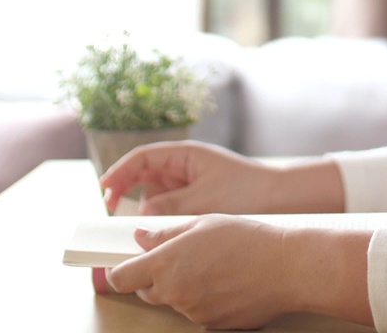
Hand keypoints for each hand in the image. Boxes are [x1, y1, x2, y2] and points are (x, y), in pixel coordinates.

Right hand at [99, 141, 275, 215]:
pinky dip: (160, 217)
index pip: (143, 158)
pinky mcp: (197, 201)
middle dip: (125, 190)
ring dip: (143, 207)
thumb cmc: (247, 191)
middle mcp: (185, 167)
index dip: (120, 171)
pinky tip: (156, 231)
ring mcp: (190, 183)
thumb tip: (141, 212)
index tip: (104, 188)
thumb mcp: (204, 199)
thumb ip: (170, 204)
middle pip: (144, 175)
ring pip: (155, 194)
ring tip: (134, 224)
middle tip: (110, 210)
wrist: (282, 200)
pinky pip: (169, 207)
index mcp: (186, 155)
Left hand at [106, 215, 375, 328]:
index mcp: (166, 263)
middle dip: (156, 276)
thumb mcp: (203, 222)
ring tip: (213, 266)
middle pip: (147, 291)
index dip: (121, 271)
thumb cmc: (249, 239)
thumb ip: (166, 232)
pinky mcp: (211, 325)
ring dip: (184, 287)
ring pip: (174, 300)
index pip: (122, 277)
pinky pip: (196, 311)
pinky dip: (204, 299)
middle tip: (181, 258)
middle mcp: (175, 292)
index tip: (123, 264)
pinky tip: (226, 281)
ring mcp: (193, 312)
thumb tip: (143, 237)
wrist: (288, 267)